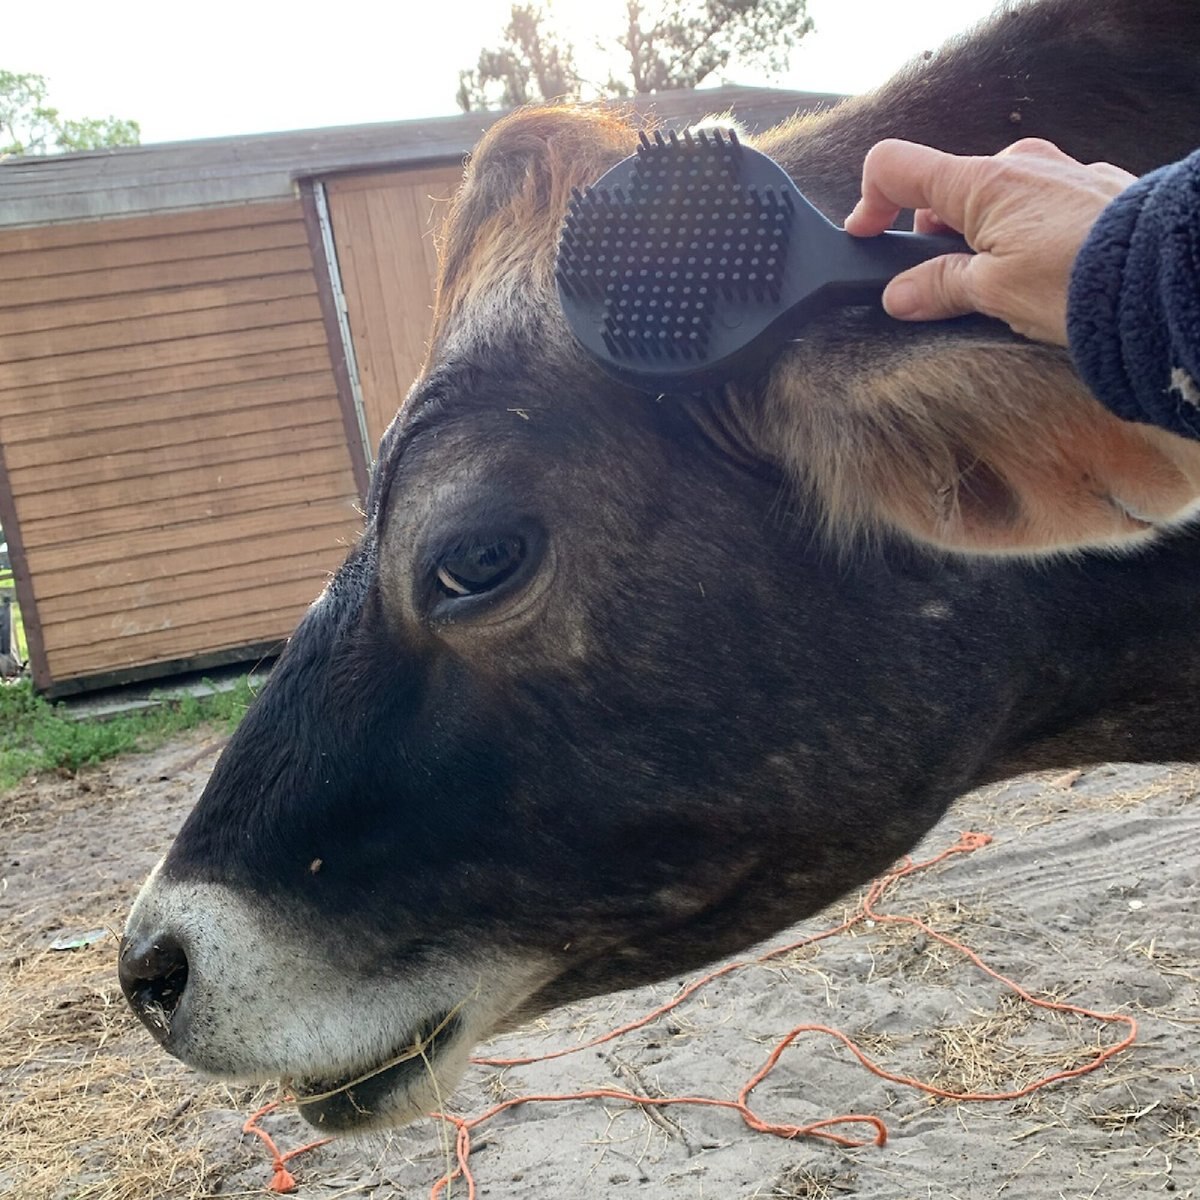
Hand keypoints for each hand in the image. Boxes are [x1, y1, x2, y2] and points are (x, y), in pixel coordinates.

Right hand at [843, 138, 1136, 344]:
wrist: (1164, 278)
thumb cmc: (1079, 280)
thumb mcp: (992, 294)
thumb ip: (938, 289)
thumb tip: (899, 295)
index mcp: (982, 183)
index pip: (897, 167)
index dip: (869, 203)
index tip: (866, 237)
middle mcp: (1020, 166)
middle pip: (948, 191)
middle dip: (934, 237)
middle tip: (943, 285)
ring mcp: (1060, 174)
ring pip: (996, 201)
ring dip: (982, 239)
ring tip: (1001, 289)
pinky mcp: (1094, 192)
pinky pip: (1039, 207)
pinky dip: (1023, 236)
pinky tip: (1042, 275)